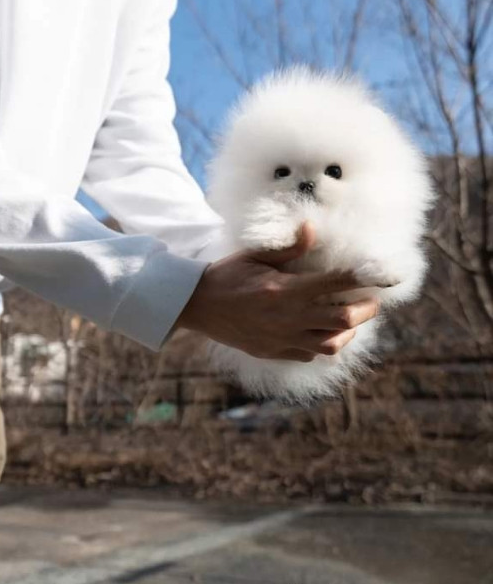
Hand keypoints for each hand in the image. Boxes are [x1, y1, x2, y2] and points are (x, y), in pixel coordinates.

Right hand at [176, 222, 379, 361]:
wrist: (198, 306)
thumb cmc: (228, 276)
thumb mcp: (255, 255)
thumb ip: (289, 248)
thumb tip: (312, 228)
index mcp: (285, 289)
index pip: (337, 282)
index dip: (364, 277)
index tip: (385, 275)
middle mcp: (288, 317)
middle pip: (345, 320)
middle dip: (366, 310)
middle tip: (370, 301)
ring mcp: (282, 339)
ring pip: (332, 344)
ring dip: (347, 332)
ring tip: (348, 320)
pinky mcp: (275, 352)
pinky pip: (310, 354)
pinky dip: (322, 344)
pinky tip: (320, 331)